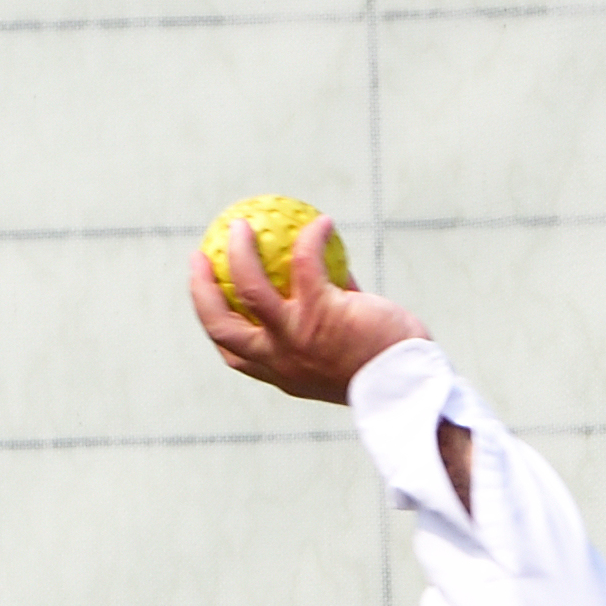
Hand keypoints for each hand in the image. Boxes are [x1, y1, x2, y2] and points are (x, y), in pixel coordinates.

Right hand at [187, 215, 429, 404]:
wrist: (407, 383)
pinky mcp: (320, 313)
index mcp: (281, 372)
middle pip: (220, 326)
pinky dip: (312, 238)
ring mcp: (295, 337)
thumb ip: (330, 315)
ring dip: (239, 254)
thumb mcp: (346, 347)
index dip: (214, 322)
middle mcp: (279, 358)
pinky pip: (305, 263)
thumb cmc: (384, 367)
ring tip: (238, 226)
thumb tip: (328, 277)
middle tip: (198, 258)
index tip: (210, 295)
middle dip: (201, 290)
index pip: (233, 352)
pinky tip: (322, 222)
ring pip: (249, 289)